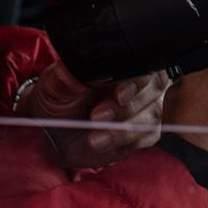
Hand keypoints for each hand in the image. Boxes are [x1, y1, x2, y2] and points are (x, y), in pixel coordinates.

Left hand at [16, 61, 168, 168]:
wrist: (53, 133)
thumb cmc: (57, 101)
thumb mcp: (54, 87)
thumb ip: (63, 77)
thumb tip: (68, 68)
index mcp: (120, 64)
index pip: (142, 65)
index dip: (136, 80)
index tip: (118, 95)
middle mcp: (137, 83)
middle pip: (154, 90)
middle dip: (128, 107)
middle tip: (97, 118)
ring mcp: (142, 108)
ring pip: (153, 115)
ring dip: (125, 130)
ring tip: (94, 139)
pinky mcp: (141, 133)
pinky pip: (147, 136)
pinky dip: (126, 142)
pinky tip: (103, 144)